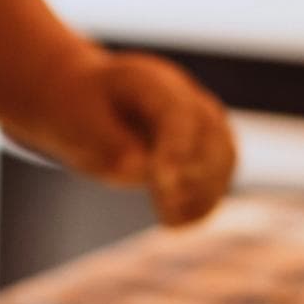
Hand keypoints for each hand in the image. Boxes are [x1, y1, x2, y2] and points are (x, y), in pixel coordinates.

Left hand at [65, 51, 236, 225]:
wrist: (90, 105)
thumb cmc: (82, 112)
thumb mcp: (80, 123)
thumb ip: (110, 143)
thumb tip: (138, 169)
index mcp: (150, 81)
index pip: (177, 114)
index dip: (175, 149)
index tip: (161, 182)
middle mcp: (185, 97)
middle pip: (210, 134)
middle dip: (191, 173)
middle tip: (163, 205)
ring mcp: (202, 121)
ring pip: (223, 157)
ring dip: (202, 192)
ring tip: (167, 216)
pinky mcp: (207, 148)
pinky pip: (219, 176)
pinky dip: (204, 202)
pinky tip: (174, 222)